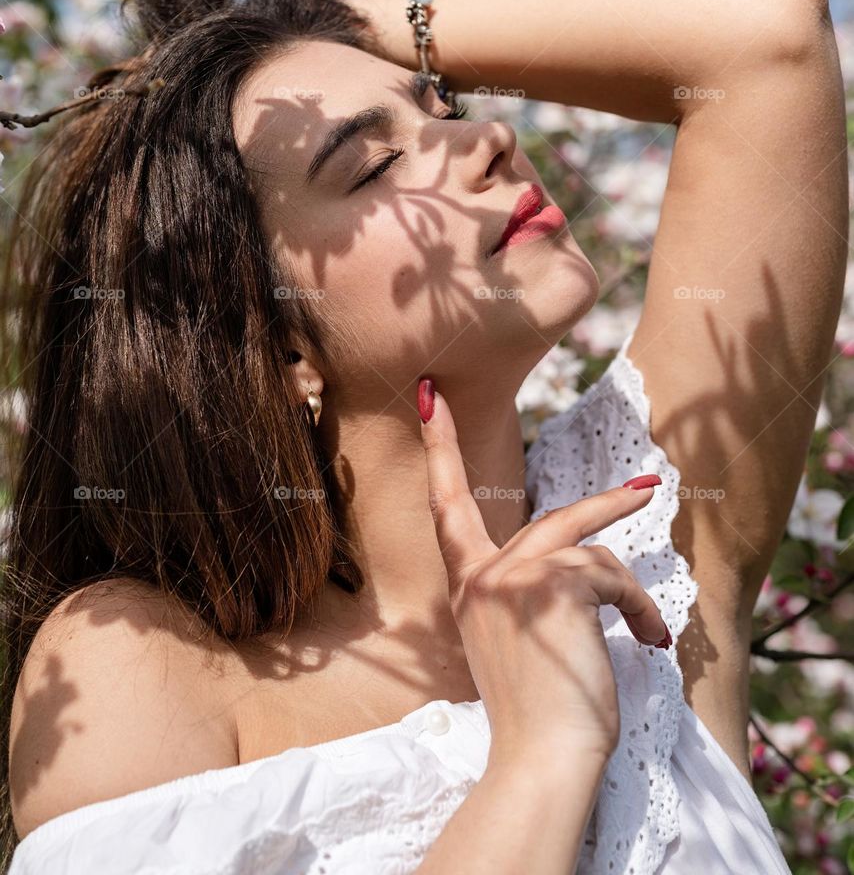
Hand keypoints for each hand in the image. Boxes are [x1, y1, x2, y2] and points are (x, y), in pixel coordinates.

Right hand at [419, 378, 669, 760]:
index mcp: (468, 588)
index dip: (440, 446)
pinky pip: (612, 577)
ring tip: (650, 631)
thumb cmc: (537, 713)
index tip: (430, 395)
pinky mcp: (553, 583)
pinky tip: (646, 643)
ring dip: (630, 591)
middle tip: (647, 487)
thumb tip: (577, 569)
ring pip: (590, 549)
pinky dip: (639, 610)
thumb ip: (523, 593)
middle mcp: (483, 575)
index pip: (446, 504)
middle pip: (554, 520)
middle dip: (609, 506)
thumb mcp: (515, 641)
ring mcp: (514, 576)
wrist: (541, 759)